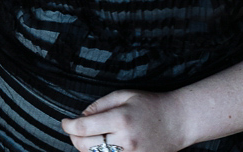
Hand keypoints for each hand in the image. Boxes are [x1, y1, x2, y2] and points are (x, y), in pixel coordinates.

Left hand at [62, 90, 185, 151]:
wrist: (178, 121)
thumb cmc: (150, 104)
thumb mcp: (124, 95)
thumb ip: (99, 105)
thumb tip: (81, 116)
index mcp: (120, 119)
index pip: (84, 127)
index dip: (68, 126)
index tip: (65, 122)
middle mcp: (125, 140)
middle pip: (86, 146)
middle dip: (74, 138)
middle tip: (73, 130)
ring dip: (85, 149)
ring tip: (87, 138)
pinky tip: (100, 147)